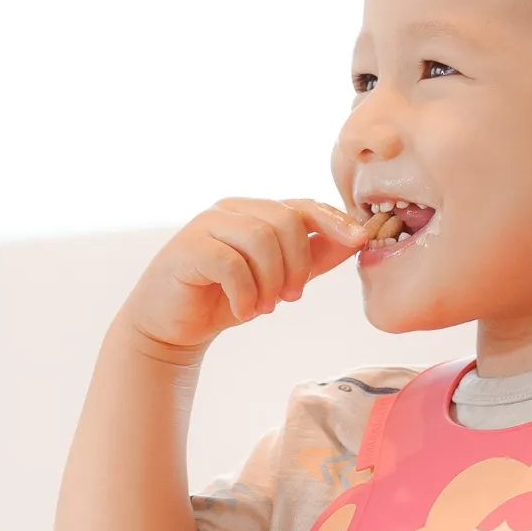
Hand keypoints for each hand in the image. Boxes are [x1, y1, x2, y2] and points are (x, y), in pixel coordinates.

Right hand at [120, 198, 366, 361]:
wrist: (171, 325)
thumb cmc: (224, 298)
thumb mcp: (278, 279)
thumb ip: (314, 258)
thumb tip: (356, 240)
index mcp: (254, 211)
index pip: (302, 205)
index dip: (334, 220)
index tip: (360, 240)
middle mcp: (231, 210)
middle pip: (285, 221)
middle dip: (297, 264)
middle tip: (290, 297)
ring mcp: (206, 225)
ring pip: (260, 239)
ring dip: (270, 281)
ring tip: (264, 307)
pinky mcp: (188, 248)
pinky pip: (230, 263)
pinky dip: (244, 293)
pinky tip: (242, 310)